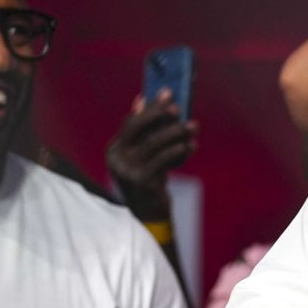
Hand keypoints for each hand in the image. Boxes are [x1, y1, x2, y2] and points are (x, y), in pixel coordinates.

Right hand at [106, 90, 198, 222]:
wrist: (149, 214)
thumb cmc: (150, 179)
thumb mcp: (145, 156)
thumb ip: (145, 132)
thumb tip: (143, 99)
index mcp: (114, 149)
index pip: (131, 122)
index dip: (150, 107)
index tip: (168, 93)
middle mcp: (117, 159)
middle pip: (137, 127)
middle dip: (158, 114)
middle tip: (178, 107)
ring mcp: (128, 171)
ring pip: (154, 143)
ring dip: (176, 132)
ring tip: (192, 127)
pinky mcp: (143, 182)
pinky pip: (164, 159)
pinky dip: (179, 150)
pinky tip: (191, 146)